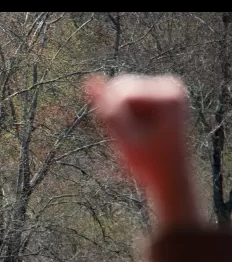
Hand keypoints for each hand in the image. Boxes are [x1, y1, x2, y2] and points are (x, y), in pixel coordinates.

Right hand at [86, 74, 200, 228]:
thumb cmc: (150, 163)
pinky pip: (128, 100)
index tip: (131, 139)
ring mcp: (167, 91)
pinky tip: (140, 134)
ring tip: (138, 138)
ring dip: (121, 118)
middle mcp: (171, 86)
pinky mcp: (160, 98)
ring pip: (121, 95)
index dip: (115, 116)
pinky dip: (125, 118)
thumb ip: (107, 111)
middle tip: (133, 139)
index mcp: (168, 92)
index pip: (122, 92)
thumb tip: (89, 81)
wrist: (171, 179)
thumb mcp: (125, 139)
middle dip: (118, 114)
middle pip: (122, 88)